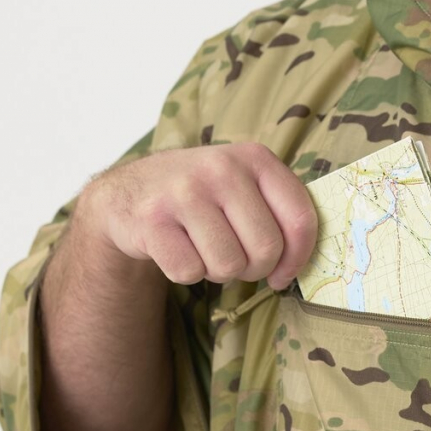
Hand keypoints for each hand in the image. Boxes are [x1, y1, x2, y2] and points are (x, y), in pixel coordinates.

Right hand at [78, 142, 316, 290]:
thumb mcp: (245, 183)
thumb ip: (280, 211)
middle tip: (238, 260)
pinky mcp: (151, 219)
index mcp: (256, 158)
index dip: (299, 257)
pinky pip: (189, 272)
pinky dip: (187, 273)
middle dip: (255, 268)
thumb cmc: (202, 195)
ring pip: (228, 265)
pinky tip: (179, 249)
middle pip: (266, 249)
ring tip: (206, 249)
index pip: (300, 218)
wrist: (129, 192)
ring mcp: (183, 191)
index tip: (284, 273)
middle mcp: (221, 168)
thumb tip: (302, 263)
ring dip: (220, 271)